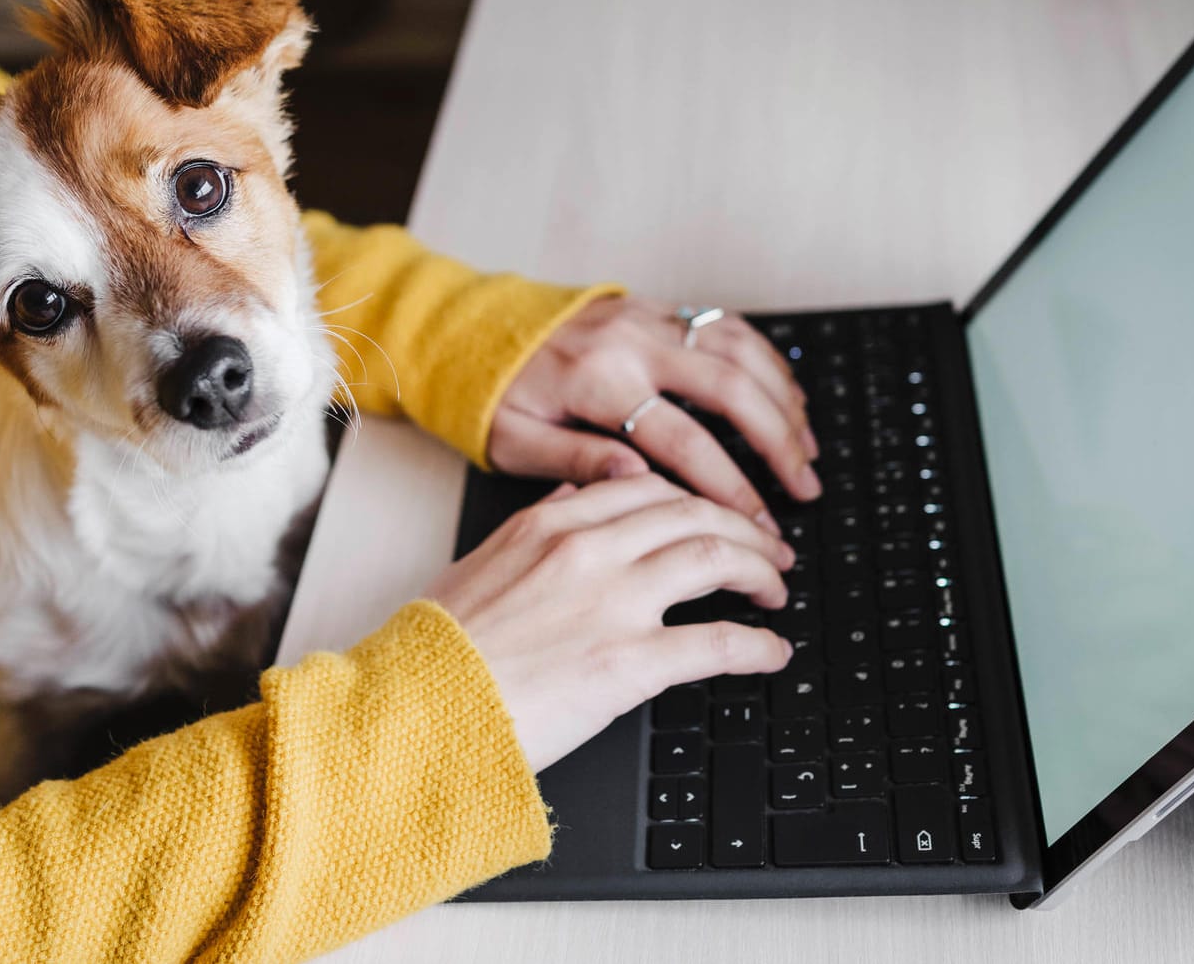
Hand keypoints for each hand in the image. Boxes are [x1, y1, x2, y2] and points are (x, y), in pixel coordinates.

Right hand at [426, 474, 795, 771]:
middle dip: (742, 527)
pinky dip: (757, 645)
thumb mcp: (482, 563)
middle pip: (693, 514)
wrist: (418, 706)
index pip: (646, 487)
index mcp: (550, 523)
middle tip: (766, 549)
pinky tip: (771, 652)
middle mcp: (587, 551)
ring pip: (715, 558)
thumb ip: (538, 523)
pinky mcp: (630, 663)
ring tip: (774, 589)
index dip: (693, 499)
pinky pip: (717, 642)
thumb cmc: (440, 649)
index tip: (712, 515)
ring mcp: (612, 603)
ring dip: (758, 572)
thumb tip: (580, 492)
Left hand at [489, 296, 820, 530]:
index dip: (731, 487)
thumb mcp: (514, 442)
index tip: (759, 525)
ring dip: (783, 400)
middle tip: (805, 489)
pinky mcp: (654, 307)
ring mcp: (647, 318)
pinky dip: (765, 361)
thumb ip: (577, 462)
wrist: (472, 329)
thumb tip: (640, 481)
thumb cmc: (492, 397)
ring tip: (807, 449)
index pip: (684, 442)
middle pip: (729, 389)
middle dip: (777, 443)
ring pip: (738, 351)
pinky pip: (726, 326)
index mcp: (598, 384)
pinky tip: (784, 396)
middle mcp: (631, 344)